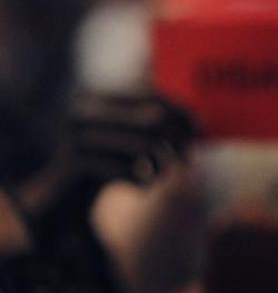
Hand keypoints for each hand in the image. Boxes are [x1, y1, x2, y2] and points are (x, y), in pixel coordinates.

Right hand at [15, 93, 194, 240]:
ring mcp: (76, 134)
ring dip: (163, 165)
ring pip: (144, 146)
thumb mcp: (130, 140)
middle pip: (153, 119)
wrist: (63, 196)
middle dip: (178, 140)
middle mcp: (83, 109)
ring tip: (161, 175)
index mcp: (96, 96)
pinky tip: (142, 187)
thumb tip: (201, 120)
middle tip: (188, 160)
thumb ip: (157, 125)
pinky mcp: (75, 162)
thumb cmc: (107, 162)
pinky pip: (128, 170)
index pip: (150, 96)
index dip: (180, 111)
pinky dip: (143, 182)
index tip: (201, 128)